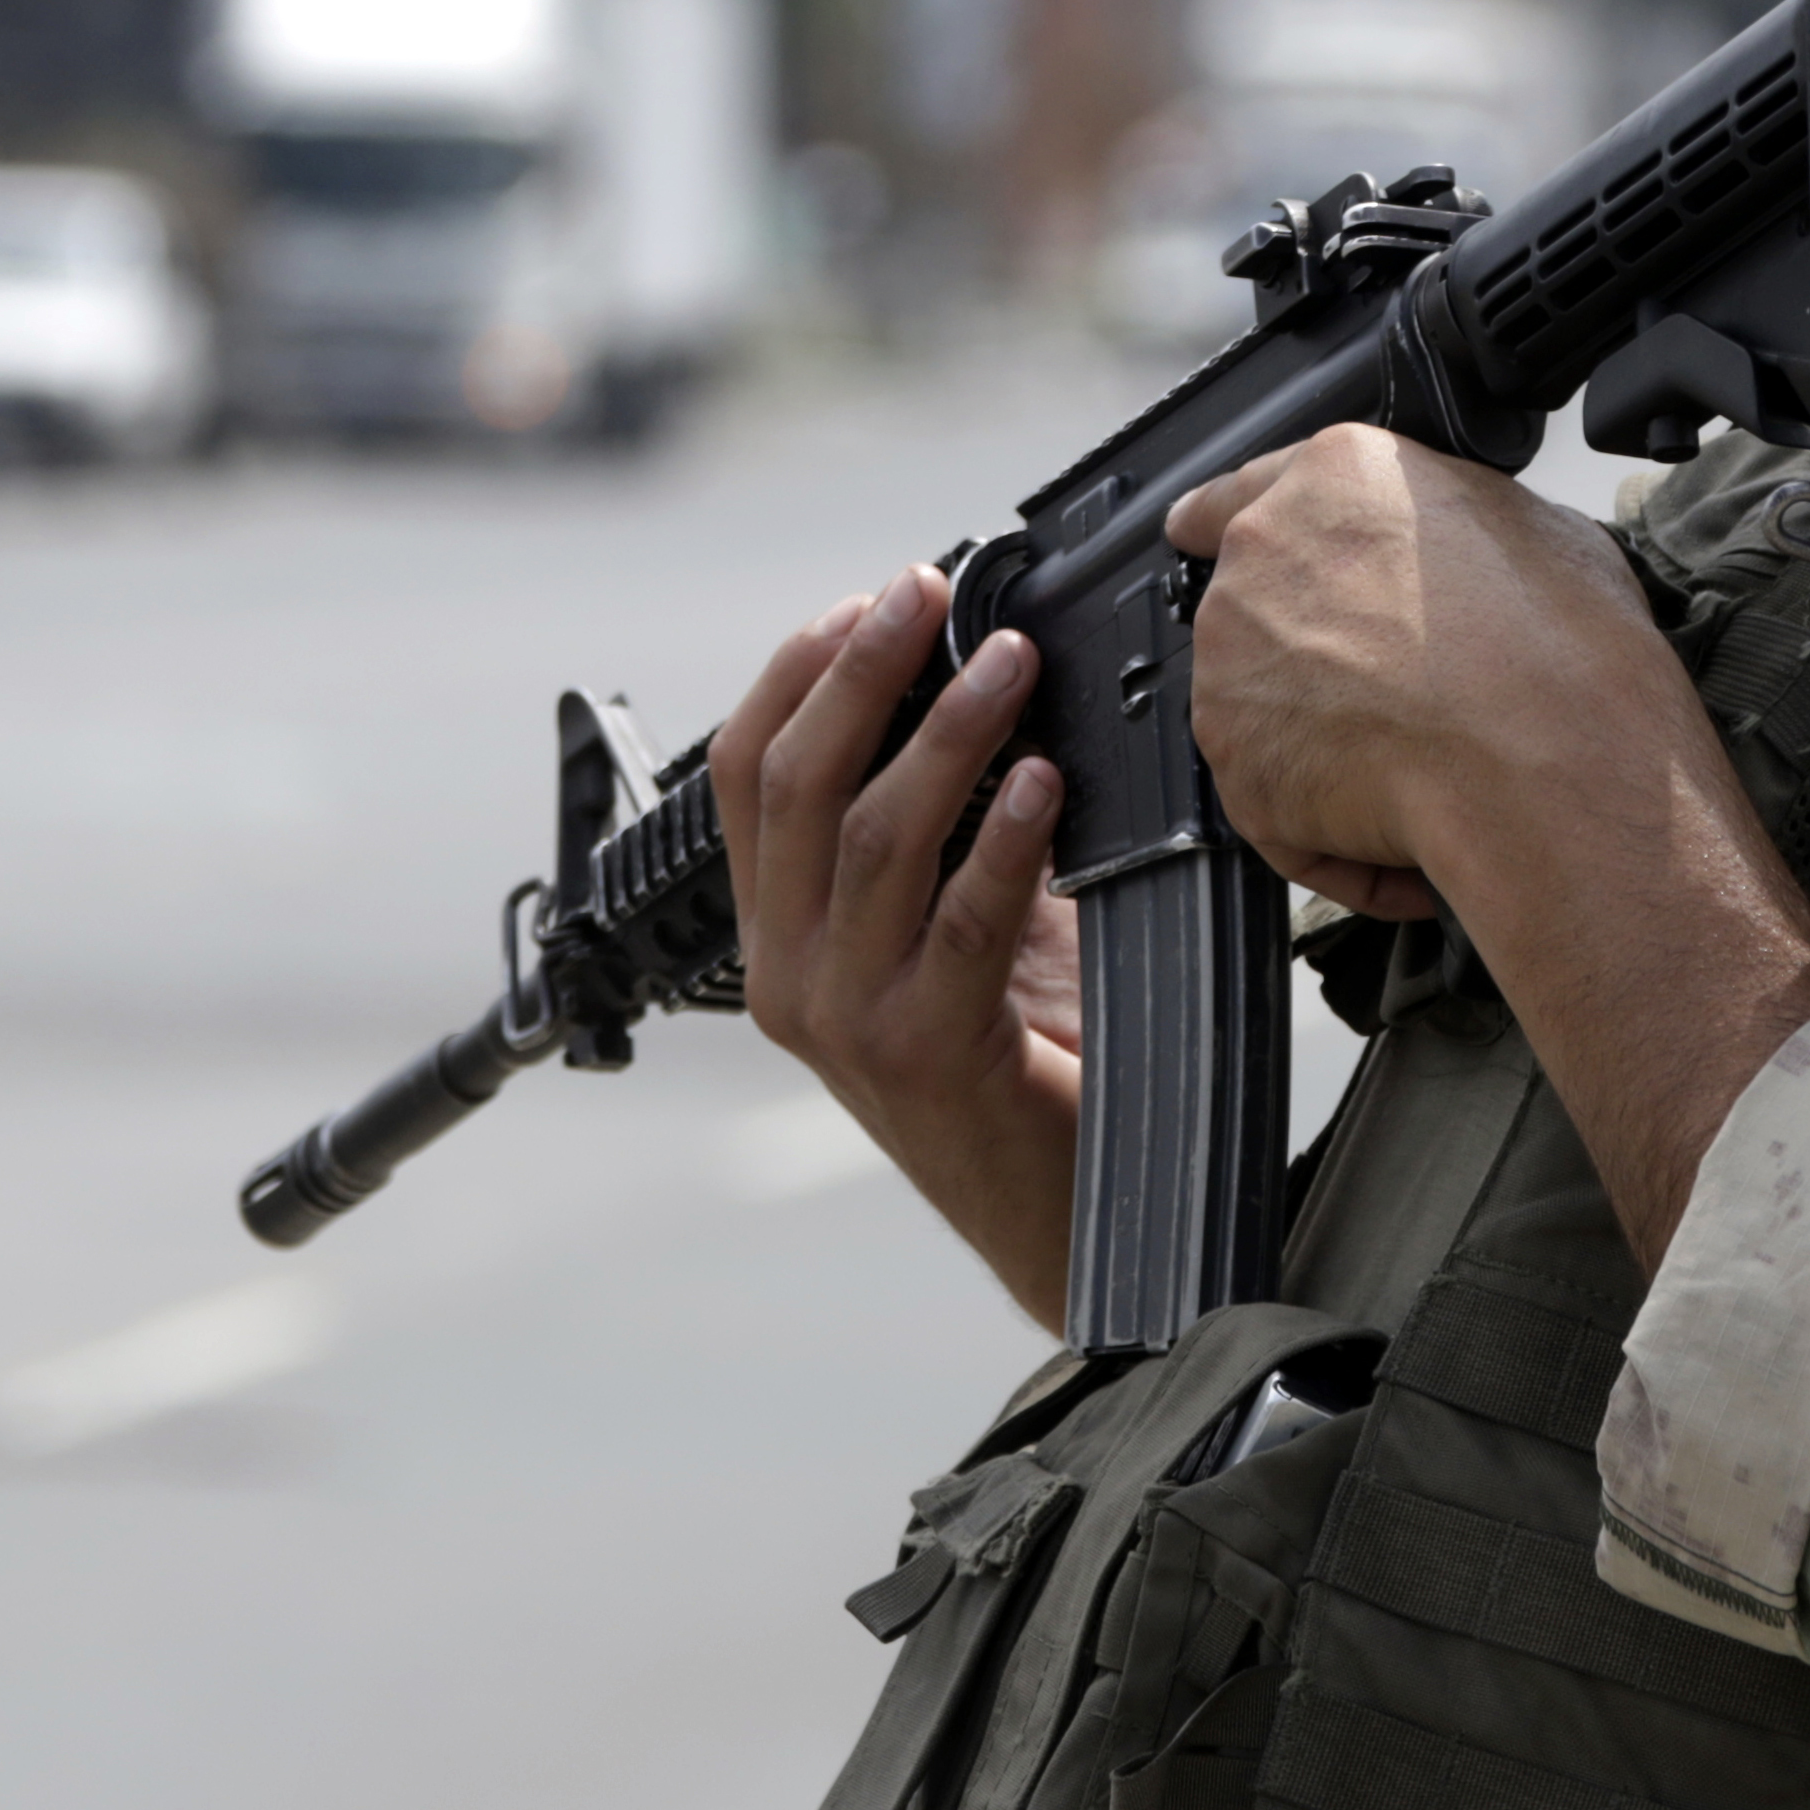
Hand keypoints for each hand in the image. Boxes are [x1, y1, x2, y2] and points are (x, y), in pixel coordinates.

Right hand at [706, 563, 1081, 1329]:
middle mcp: (790, 977)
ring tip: (1009, 661)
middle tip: (926, 593)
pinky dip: (1002, 839)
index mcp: (778, 938)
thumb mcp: (958, 922)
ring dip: (946, 732)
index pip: (744, 776)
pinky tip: (1044, 781)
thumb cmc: (1024, 1062)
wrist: (1065, 1216)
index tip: (863, 600)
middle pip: (798, 786)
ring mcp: (848, 1018)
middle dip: (862, 672)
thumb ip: (948, 825)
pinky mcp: (927, 1053)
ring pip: (873, 839)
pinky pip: (962, 922)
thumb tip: (987, 675)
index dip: (795, 673)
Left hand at [1161, 430, 1671, 918]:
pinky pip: (1280, 807)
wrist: (1545, 755)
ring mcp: (1233, 661)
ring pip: (1263, 711)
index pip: (1243, 491)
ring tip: (1424, 771)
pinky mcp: (1234, 761)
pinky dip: (1333, 835)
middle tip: (1401, 699)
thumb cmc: (1559, 644)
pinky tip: (1408, 838)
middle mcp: (1263, 555)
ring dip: (1322, 746)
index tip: (1198, 535)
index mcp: (1336, 476)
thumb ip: (1453, 533)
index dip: (1225, 523)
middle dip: (1310, 659)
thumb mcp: (1531, 530)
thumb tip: (1466, 562)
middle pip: (1254, 612)